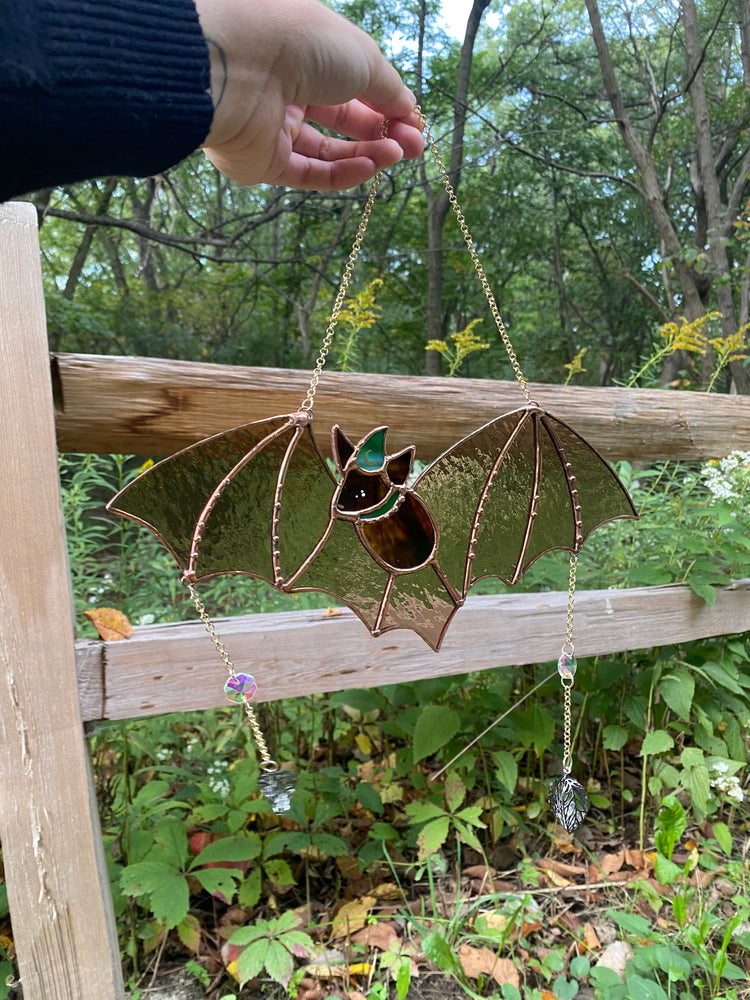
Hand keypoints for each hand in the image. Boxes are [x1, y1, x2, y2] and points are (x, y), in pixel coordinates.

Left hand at [194, 0, 423, 190]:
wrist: (244, 65)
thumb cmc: (303, 44)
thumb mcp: (363, 58)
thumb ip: (388, 89)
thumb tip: (409, 111)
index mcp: (307, 53)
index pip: (353, 86)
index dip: (386, 105)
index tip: (415, 123)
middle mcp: (288, 88)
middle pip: (342, 121)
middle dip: (383, 133)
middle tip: (415, 147)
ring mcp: (273, 127)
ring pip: (328, 151)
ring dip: (368, 154)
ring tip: (398, 155)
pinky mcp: (262, 161)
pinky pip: (309, 173)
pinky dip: (343, 174)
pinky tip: (371, 167)